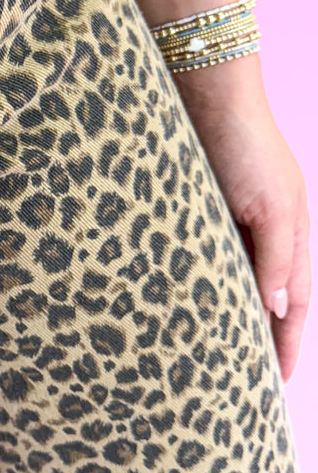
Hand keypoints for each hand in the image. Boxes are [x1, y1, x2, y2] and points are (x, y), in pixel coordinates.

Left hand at [175, 59, 310, 383]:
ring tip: (206, 356)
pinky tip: (177, 308)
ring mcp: (227, 220)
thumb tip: (281, 310)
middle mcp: (261, 230)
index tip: (276, 384)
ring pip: (229, 282)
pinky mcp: (192, 209)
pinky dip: (195, 288)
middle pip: (265, 298)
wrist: (201, 88)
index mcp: (291, 232)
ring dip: (222, 315)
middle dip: (257, 338)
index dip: (287, 343)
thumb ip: (278, 259)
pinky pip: (198, 260)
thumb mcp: (271, 206)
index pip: (296, 302)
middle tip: (238, 382)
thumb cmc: (242, 144)